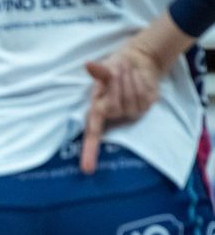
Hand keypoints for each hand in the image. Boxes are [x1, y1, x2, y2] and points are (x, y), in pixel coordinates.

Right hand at [81, 47, 161, 173]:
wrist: (136, 64)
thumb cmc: (114, 69)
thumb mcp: (104, 69)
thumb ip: (100, 71)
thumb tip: (89, 65)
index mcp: (97, 112)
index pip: (92, 136)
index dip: (89, 153)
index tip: (87, 169)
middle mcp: (113, 117)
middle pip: (115, 106)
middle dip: (117, 85)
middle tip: (118, 70)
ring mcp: (131, 114)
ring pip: (130, 100)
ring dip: (129, 81)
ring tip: (127, 71)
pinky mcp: (146, 108)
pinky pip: (143, 96)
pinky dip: (140, 82)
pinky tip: (138, 78)